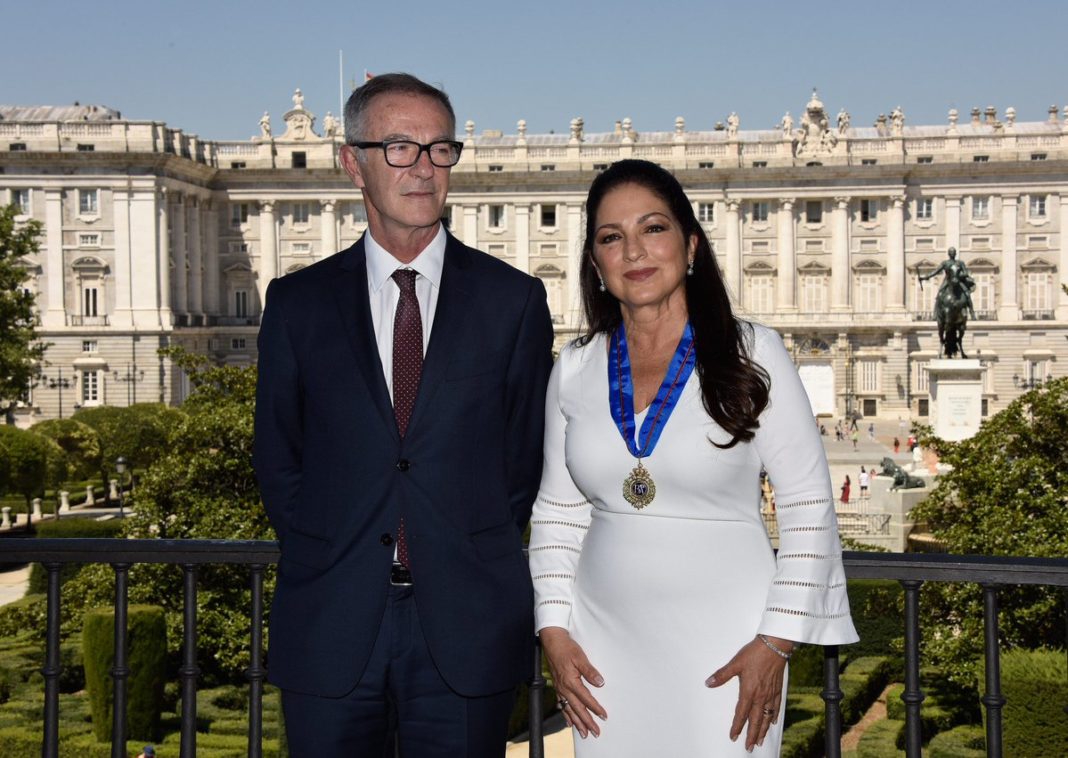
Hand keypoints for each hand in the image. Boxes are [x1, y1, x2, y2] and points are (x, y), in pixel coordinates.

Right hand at [538, 626, 606, 737]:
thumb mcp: (580, 657)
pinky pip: (561, 705)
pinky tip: (569, 722)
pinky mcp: (557, 687)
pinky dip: (566, 715)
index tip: (604, 716)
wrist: (552, 642)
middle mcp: (564, 688)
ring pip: (568, 710)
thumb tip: (600, 683)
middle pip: (577, 709)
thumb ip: (590, 671)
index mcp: (571, 681)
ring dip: (577, 723)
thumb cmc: (566, 648)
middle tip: (595, 733)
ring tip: (583, 733)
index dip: (595, 708)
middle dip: (586, 722)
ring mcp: (559, 689)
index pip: (586, 699)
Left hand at [706, 635, 792, 750]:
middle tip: (748, 747)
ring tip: (759, 740)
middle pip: (755, 720)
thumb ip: (722, 675)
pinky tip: (772, 721)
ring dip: (762, 730)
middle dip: (751, 735)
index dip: (737, 726)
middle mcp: (760, 696)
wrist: (775, 646)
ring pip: (766, 717)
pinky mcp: (778, 689)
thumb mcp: (735, 663)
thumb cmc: (754, 653)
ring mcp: (770, 694)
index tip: (733, 736)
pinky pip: (776, 707)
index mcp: (749, 691)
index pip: (741, 714)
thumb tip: (709, 683)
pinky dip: (773, 716)